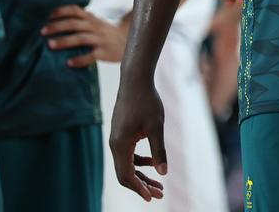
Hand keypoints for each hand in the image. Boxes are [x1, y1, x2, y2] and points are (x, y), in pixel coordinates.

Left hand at [41, 5, 128, 67]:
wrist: (131, 42)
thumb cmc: (106, 34)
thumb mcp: (96, 23)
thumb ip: (81, 21)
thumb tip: (55, 22)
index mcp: (91, 19)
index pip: (75, 10)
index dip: (61, 11)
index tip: (48, 16)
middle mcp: (95, 26)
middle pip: (74, 23)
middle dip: (57, 26)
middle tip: (42, 31)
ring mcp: (100, 39)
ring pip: (81, 38)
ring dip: (64, 41)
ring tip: (50, 45)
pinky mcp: (105, 52)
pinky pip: (91, 55)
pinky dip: (79, 59)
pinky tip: (69, 63)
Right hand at [109, 78, 167, 201]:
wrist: (135, 79)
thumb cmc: (146, 101)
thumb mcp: (156, 127)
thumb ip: (158, 150)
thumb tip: (163, 172)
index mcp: (120, 144)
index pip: (126, 175)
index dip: (138, 188)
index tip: (151, 198)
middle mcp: (115, 143)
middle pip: (125, 173)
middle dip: (141, 185)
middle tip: (159, 194)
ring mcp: (117, 138)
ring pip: (127, 164)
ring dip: (141, 175)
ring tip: (159, 184)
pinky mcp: (121, 133)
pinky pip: (128, 154)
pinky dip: (139, 162)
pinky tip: (152, 161)